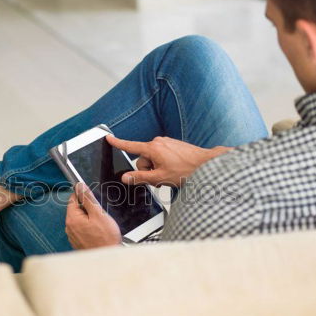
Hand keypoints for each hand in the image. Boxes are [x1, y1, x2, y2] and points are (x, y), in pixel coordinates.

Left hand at [65, 183, 121, 249]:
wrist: (108, 259)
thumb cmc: (106, 239)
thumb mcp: (99, 214)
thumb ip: (88, 199)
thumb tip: (80, 186)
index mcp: (72, 219)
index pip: (73, 199)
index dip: (84, 196)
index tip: (92, 199)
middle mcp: (69, 228)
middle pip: (76, 209)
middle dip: (88, 209)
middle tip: (99, 215)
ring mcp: (73, 236)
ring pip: (80, 220)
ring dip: (89, 219)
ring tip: (100, 226)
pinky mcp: (78, 242)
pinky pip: (82, 230)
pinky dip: (89, 229)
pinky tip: (98, 233)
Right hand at [106, 135, 231, 187]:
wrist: (206, 164)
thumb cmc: (186, 170)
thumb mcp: (160, 178)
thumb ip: (140, 177)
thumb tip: (126, 177)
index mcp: (153, 148)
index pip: (130, 146)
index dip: (118, 143)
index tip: (109, 138)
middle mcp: (158, 142)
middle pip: (143, 159)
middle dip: (149, 170)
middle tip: (161, 177)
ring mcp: (166, 142)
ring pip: (153, 159)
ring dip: (158, 168)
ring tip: (171, 174)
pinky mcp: (173, 145)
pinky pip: (162, 156)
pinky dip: (164, 164)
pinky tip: (175, 169)